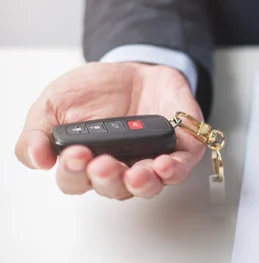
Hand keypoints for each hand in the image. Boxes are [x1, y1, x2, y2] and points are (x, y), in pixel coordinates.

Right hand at [14, 62, 205, 199]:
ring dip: (142, 183)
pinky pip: (180, 169)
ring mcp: (150, 161)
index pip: (77, 181)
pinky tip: (164, 164)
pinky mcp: (180, 151)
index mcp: (87, 162)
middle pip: (113, 189)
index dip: (74, 173)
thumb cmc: (97, 90)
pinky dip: (173, 171)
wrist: (136, 69)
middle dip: (107, 178)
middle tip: (102, 162)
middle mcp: (120, 168)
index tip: (75, 154)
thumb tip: (37, 159)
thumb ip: (39, 131)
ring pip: (148, 186)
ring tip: (136, 173)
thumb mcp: (56, 103)